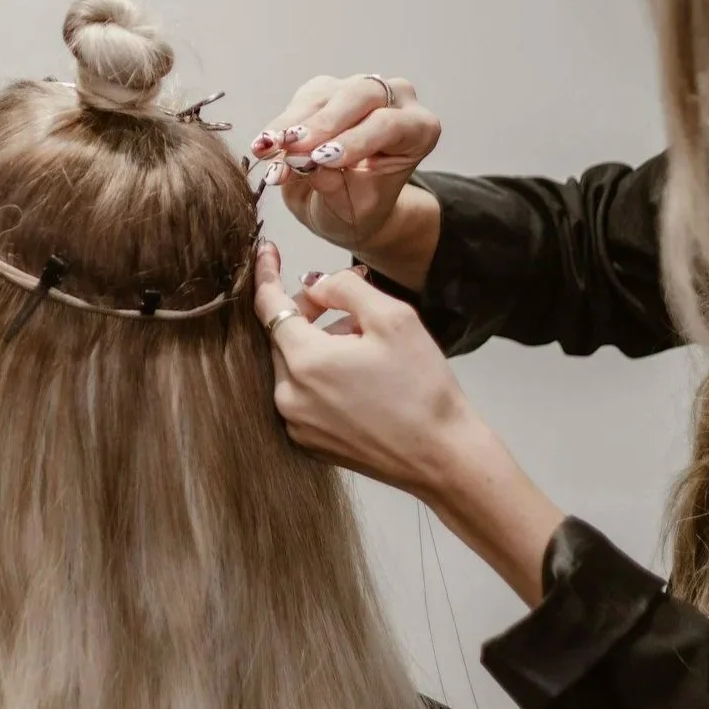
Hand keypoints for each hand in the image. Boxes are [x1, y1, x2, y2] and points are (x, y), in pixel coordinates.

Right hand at [250, 74, 442, 257]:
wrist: (348, 206)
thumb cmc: (359, 210)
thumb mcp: (351, 212)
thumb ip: (334, 188)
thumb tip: (306, 165)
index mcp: (418, 131)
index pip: (389, 125)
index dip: (355, 140)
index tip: (323, 159)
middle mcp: (395, 101)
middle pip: (360, 94)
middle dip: (323, 122)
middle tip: (292, 147)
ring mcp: (359, 90)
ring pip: (325, 94)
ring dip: (293, 123)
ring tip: (269, 150)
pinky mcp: (326, 90)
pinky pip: (301, 100)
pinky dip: (280, 124)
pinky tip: (265, 146)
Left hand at [252, 241, 562, 604]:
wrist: (442, 457)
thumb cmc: (423, 388)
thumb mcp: (393, 318)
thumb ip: (345, 288)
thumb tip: (316, 285)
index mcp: (304, 363)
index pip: (268, 306)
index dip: (266, 273)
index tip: (267, 251)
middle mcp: (288, 397)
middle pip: (283, 336)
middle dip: (310, 312)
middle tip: (347, 302)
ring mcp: (296, 424)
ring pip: (294, 365)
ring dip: (319, 345)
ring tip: (365, 344)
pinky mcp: (308, 443)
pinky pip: (303, 394)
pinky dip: (321, 376)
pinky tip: (359, 376)